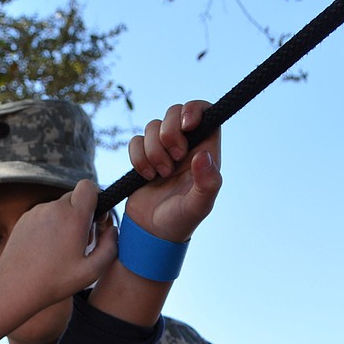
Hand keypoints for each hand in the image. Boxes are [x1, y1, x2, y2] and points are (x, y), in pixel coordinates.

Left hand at [0, 180, 117, 343]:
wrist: (14, 286)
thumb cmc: (54, 282)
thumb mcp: (91, 272)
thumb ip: (110, 248)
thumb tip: (112, 230)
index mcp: (73, 217)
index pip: (89, 186)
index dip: (97, 197)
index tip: (96, 218)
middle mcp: (54, 208)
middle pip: (75, 197)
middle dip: (82, 214)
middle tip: (81, 240)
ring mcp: (37, 212)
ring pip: (59, 207)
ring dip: (65, 222)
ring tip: (61, 250)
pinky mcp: (25, 218)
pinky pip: (44, 215)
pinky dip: (50, 227)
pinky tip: (46, 250)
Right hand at [125, 100, 221, 242]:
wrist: (152, 234)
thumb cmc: (180, 222)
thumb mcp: (199, 207)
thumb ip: (207, 183)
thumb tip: (203, 156)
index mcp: (205, 150)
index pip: (205, 110)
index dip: (194, 109)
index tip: (187, 126)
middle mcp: (185, 145)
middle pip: (175, 112)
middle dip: (169, 133)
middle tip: (175, 160)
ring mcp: (163, 150)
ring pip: (152, 126)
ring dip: (153, 151)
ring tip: (160, 176)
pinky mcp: (143, 157)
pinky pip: (135, 141)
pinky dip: (138, 158)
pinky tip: (146, 177)